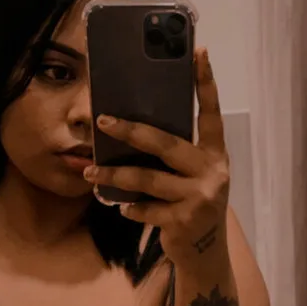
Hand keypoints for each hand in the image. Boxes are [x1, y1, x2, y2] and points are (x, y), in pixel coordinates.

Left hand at [83, 49, 230, 268]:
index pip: (211, 114)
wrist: (205, 253)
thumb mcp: (195, 176)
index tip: (199, 52)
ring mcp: (198, 197)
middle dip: (130, 131)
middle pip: (165, 144)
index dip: (206, 83)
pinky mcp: (182, 221)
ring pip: (147, 179)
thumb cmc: (193, 205)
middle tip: (102, 121)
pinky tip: (121, 207)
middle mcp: (211, 172)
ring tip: (90, 172)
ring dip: (114, 175)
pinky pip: (145, 209)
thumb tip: (133, 128)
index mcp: (216, 155)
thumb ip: (178, 156)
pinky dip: (129, 208)